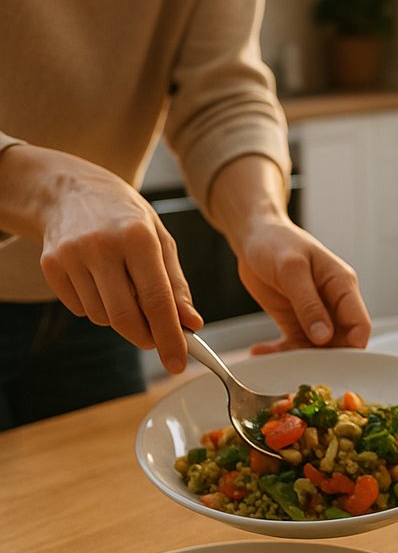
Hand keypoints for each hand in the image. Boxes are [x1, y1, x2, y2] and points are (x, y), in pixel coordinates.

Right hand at [3, 146, 201, 372]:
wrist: (70, 190)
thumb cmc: (126, 218)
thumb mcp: (161, 241)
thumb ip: (177, 285)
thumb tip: (192, 323)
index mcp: (138, 237)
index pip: (157, 300)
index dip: (170, 337)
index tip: (178, 362)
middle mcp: (101, 246)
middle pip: (125, 317)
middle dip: (145, 337)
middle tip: (156, 338)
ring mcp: (71, 256)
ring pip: (103, 318)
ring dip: (121, 319)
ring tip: (124, 289)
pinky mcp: (50, 266)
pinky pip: (81, 310)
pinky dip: (97, 308)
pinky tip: (99, 282)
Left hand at [205, 155, 370, 352]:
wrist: (253, 236)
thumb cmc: (276, 242)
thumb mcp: (292, 270)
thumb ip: (309, 303)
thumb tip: (325, 337)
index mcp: (342, 286)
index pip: (360, 325)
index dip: (352, 348)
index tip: (334, 365)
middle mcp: (334, 304)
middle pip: (341, 343)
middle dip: (324, 360)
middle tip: (299, 370)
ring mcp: (316, 315)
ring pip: (318, 350)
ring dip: (297, 359)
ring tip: (272, 359)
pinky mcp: (297, 322)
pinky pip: (295, 345)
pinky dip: (280, 352)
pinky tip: (262, 352)